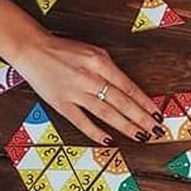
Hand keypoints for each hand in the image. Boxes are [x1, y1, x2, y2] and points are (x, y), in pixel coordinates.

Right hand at [11, 34, 160, 144]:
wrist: (33, 50)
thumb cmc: (64, 50)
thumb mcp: (93, 52)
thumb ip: (110, 69)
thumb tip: (128, 91)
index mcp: (99, 62)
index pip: (128, 87)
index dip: (145, 102)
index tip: (157, 113)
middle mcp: (89, 78)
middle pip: (121, 102)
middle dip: (141, 118)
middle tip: (156, 130)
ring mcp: (75, 92)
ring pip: (106, 113)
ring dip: (125, 126)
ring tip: (140, 136)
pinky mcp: (61, 104)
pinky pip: (82, 121)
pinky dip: (96, 132)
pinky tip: (109, 140)